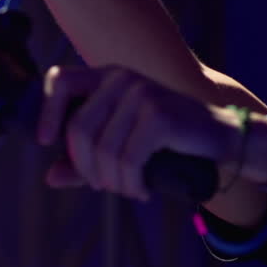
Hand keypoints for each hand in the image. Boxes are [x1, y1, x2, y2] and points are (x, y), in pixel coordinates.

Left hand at [37, 65, 241, 201]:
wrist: (219, 140)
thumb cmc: (168, 143)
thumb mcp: (122, 148)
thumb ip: (85, 160)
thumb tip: (50, 177)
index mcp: (109, 77)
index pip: (61, 80)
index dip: (48, 112)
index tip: (47, 143)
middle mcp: (123, 78)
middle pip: (78, 128)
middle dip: (86, 168)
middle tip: (104, 186)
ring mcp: (142, 93)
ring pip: (103, 149)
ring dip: (112, 181)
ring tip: (128, 189)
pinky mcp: (159, 115)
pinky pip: (128, 159)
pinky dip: (131, 183)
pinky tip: (142, 190)